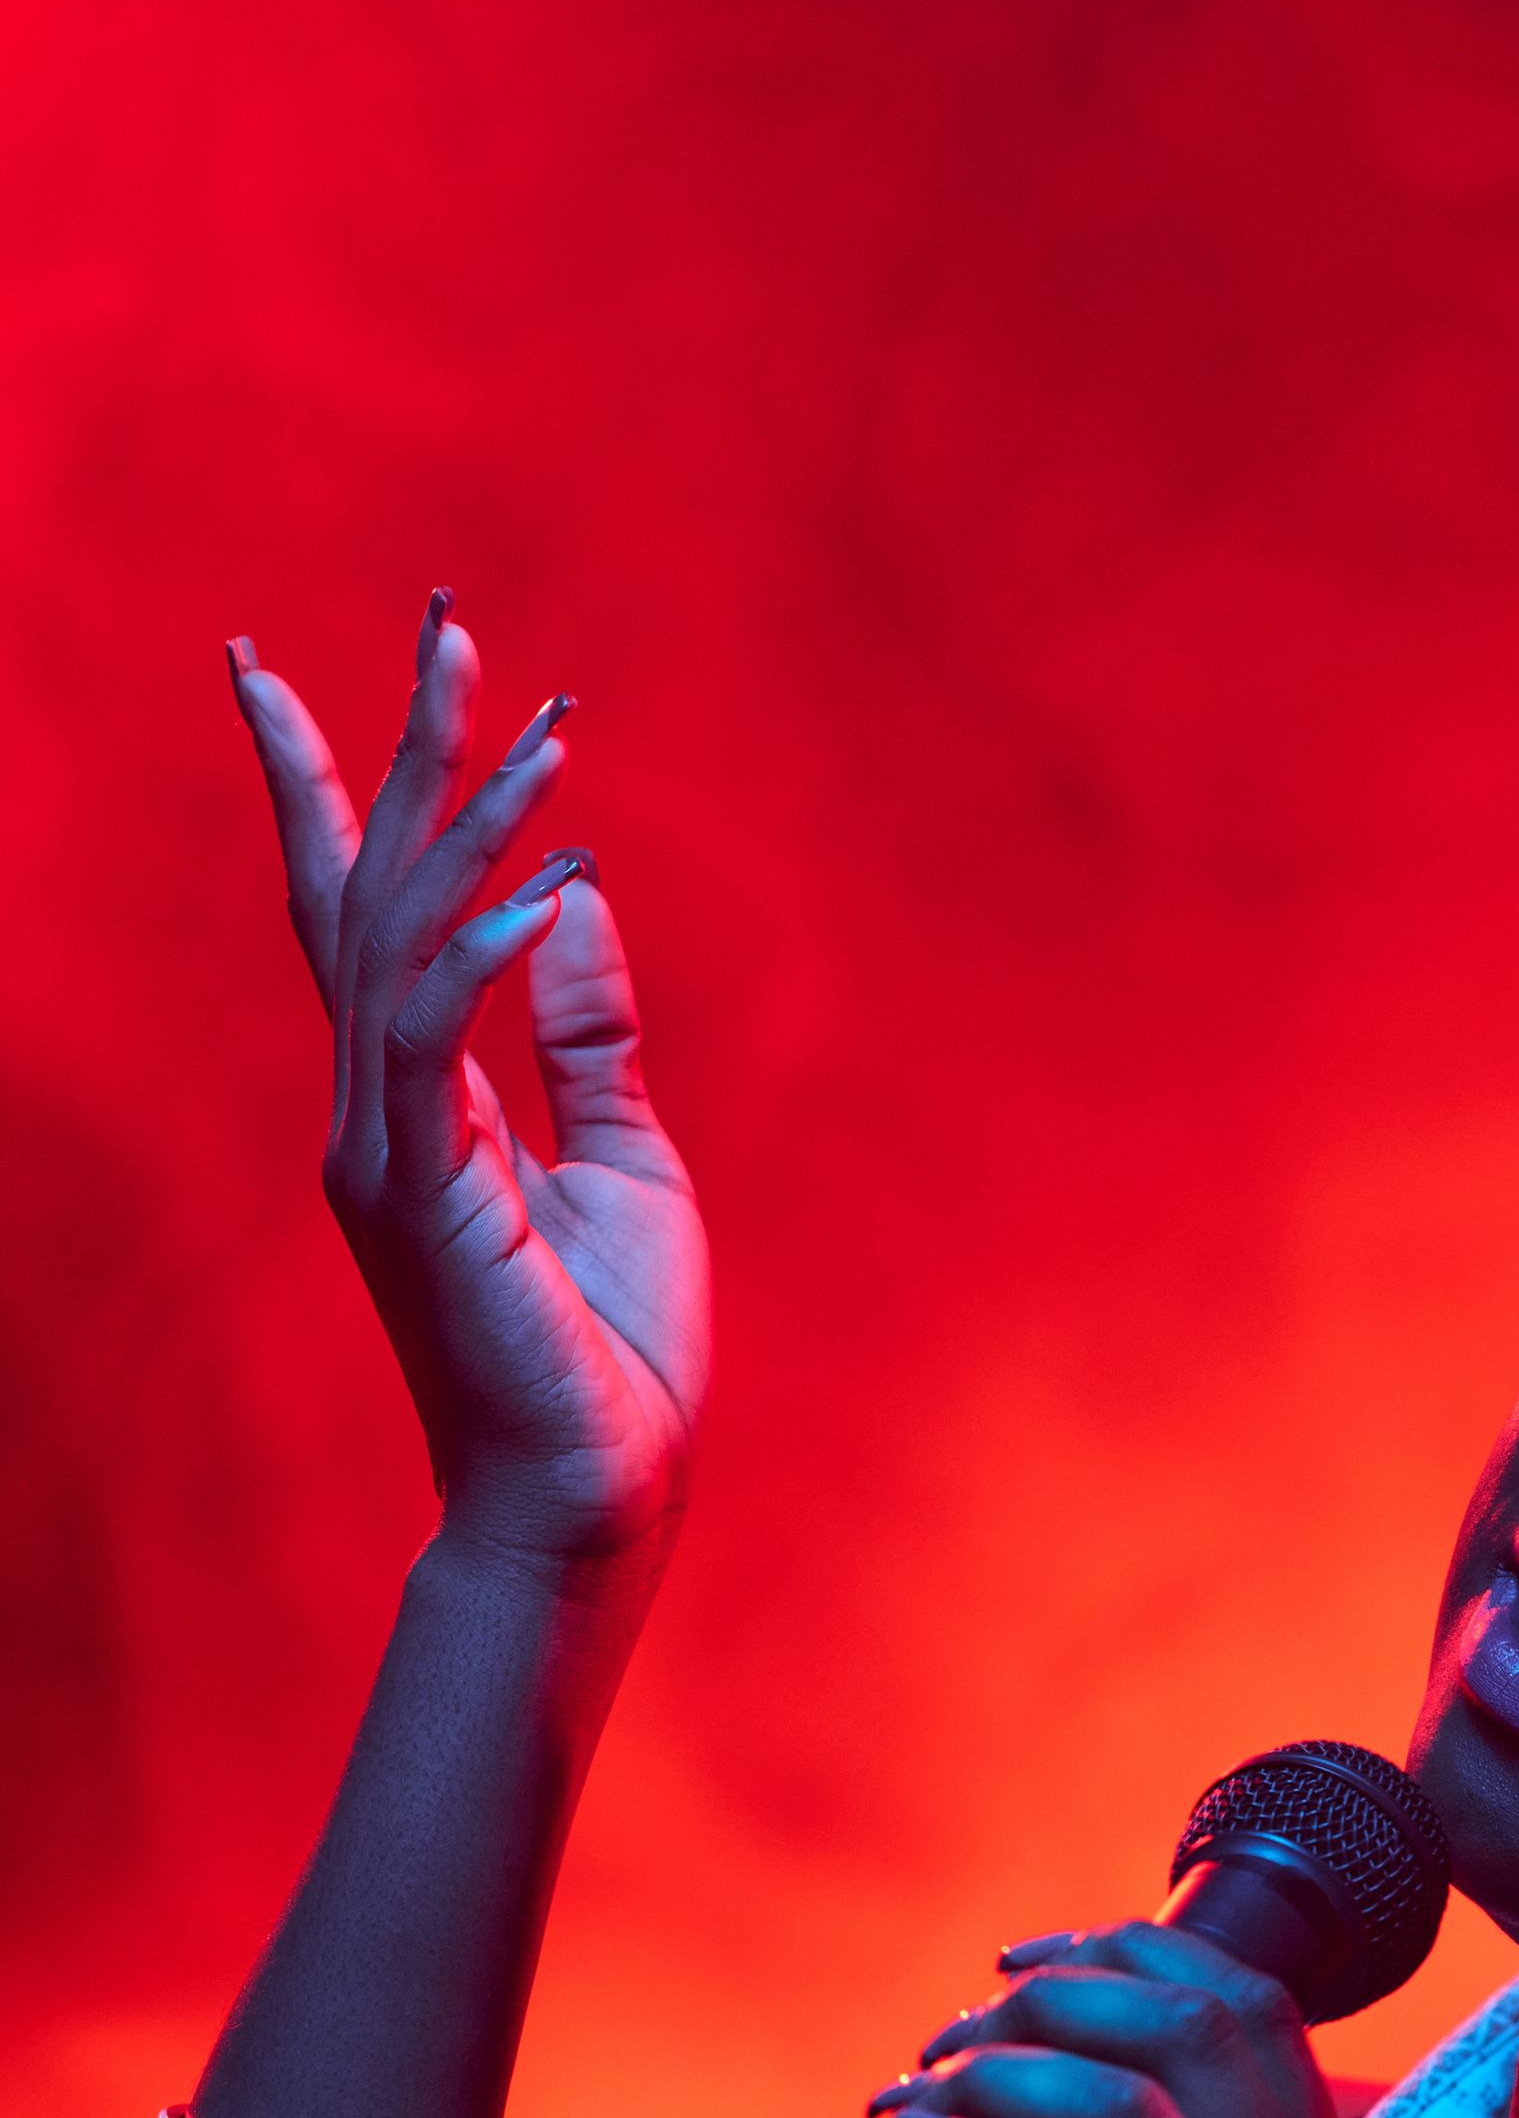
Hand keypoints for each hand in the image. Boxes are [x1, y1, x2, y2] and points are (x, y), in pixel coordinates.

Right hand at [229, 589, 711, 1571]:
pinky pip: (433, 1044)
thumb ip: (589, 1036)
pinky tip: (546, 883)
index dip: (337, 784)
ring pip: (399, 942)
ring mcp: (384, 1153)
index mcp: (414, 1099)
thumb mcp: (628, 1161)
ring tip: (537, 720)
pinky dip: (483, 954)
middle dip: (402, 749)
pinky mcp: (427, 1199)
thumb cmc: (610, 1351)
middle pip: (366, 888)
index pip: (357, 911)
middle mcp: (373, 1110)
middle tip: (450, 621)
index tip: (291, 665)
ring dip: (469, 823)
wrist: (596, 1496)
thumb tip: (570, 897)